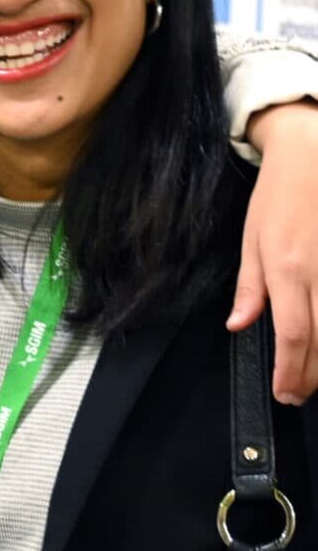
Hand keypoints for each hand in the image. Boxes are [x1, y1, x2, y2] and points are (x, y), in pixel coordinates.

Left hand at [230, 99, 317, 403]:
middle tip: (296, 395)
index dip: (291, 370)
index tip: (284, 393)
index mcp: (288, 268)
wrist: (315, 155)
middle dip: (310, 375)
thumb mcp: (252, 238)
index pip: (292, 334)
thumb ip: (250, 287)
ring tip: (312, 377)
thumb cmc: (279, 195)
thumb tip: (239, 325)